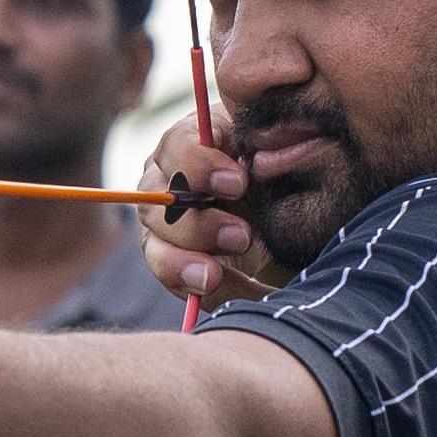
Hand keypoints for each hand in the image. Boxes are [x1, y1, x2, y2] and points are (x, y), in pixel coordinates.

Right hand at [134, 104, 265, 317]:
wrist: (281, 201)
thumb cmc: (278, 164)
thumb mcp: (282, 146)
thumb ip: (276, 142)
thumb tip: (266, 156)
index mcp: (192, 141)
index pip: (177, 146)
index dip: (199, 165)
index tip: (239, 183)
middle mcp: (165, 180)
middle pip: (156, 201)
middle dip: (197, 223)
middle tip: (241, 236)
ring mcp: (162, 223)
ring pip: (155, 245)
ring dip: (185, 263)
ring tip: (214, 275)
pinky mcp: (172, 260)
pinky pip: (173, 278)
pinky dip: (199, 290)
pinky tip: (227, 295)